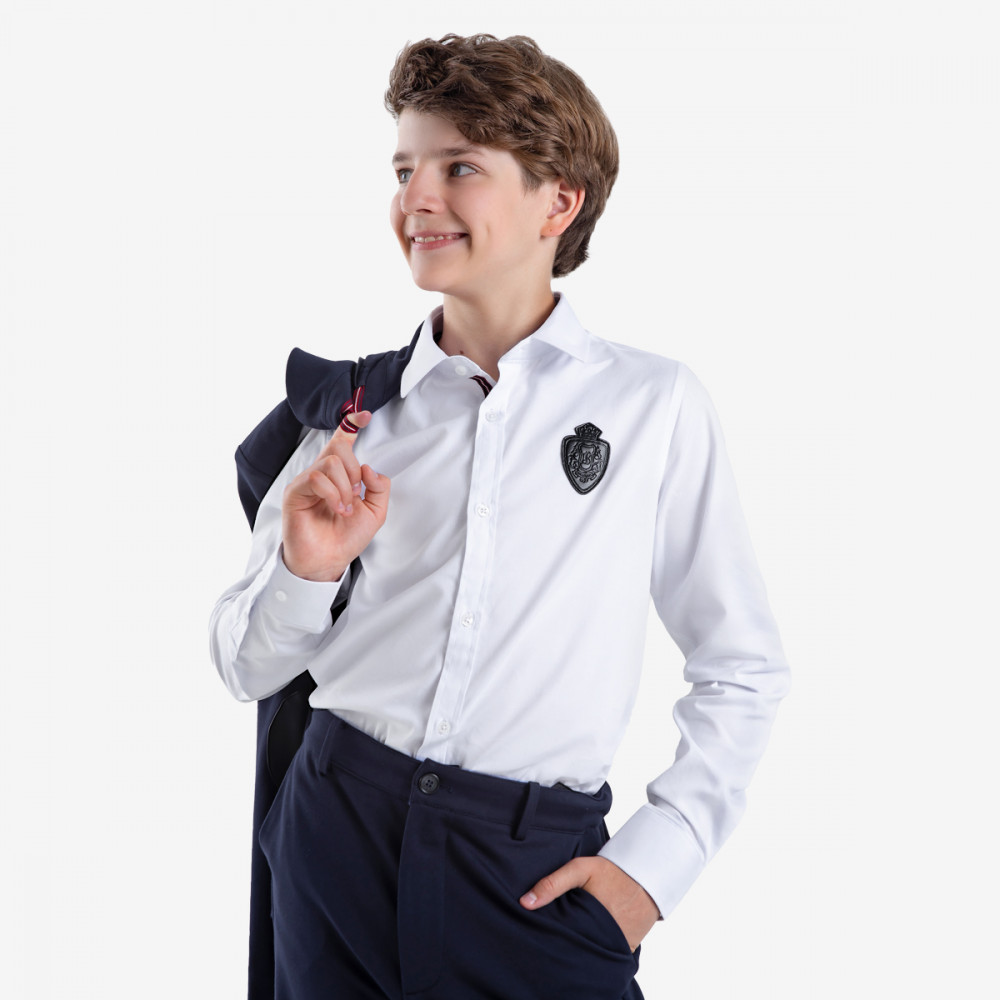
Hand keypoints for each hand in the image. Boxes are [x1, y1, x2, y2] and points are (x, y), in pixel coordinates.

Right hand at [281, 410, 389, 580]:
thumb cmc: (347, 537)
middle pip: (338, 448)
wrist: (329, 561)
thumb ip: (378, 487)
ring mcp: (306, 481)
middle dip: (353, 469)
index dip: (352, 424)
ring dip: (345, 487)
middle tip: (355, 493)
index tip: (365, 415)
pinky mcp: (295, 492)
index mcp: (340, 475)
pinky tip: (337, 509)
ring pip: (330, 463)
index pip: (342, 441)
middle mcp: (321, 473)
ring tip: (345, 508)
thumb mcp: (375, 511)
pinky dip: (333, 494)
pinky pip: (316, 479)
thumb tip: (370, 468)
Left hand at [519, 856, 659, 952]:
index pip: (562, 939)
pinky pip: (608, 956)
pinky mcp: (628, 949)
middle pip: (576, 950)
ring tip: (571, 941)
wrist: (647, 875)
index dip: (551, 937)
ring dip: (582, 949)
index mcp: (589, 921)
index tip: (540, 935)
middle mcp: (605, 938)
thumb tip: (525, 903)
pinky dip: (599, 951)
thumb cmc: (611, 871)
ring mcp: (617, 946)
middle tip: (555, 938)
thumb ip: (552, 884)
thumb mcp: (580, 869)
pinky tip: (589, 942)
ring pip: (592, 955)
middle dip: (565, 946)